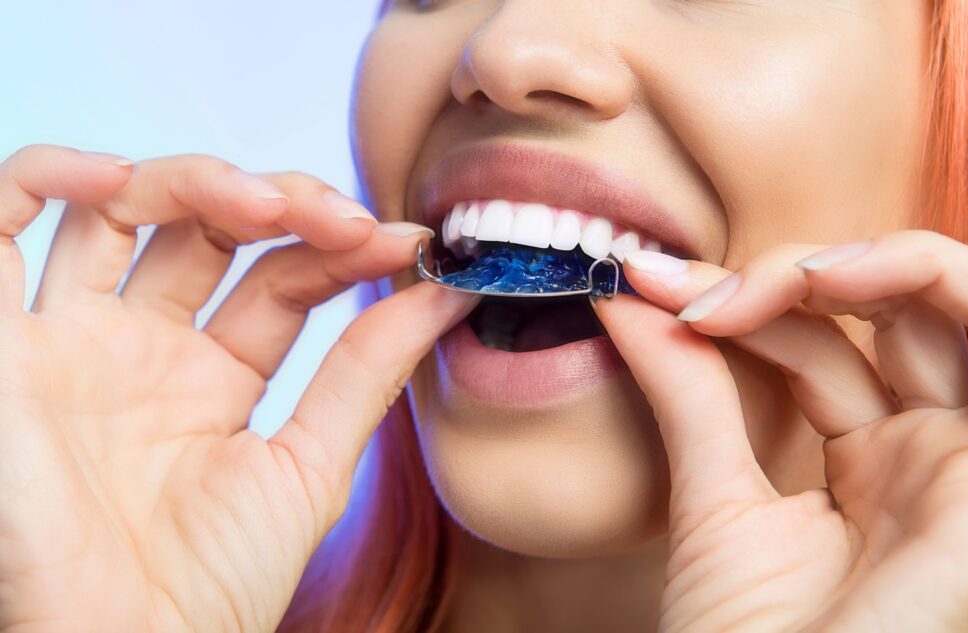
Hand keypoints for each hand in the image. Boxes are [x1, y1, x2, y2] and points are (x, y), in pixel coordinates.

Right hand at [0, 145, 477, 632]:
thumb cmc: (210, 588)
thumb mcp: (307, 465)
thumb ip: (365, 373)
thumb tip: (444, 291)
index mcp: (211, 378)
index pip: (280, 276)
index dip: (341, 249)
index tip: (409, 242)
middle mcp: (142, 347)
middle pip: (206, 228)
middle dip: (282, 203)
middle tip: (347, 219)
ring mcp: (73, 340)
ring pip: (119, 208)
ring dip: (196, 180)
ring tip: (266, 204)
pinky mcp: (2, 344)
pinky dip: (49, 175)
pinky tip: (118, 177)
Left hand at [594, 230, 967, 632]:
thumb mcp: (712, 497)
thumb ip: (688, 390)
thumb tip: (630, 294)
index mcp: (873, 455)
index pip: (825, 336)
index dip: (746, 296)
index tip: (648, 282)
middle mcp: (934, 455)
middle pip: (909, 307)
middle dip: (815, 271)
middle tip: (719, 291)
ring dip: (906, 271)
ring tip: (810, 279)